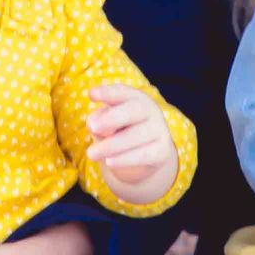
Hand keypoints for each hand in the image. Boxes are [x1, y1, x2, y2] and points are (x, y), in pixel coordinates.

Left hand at [86, 84, 177, 203]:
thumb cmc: (118, 133)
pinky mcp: (163, 151)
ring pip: (137, 135)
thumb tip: (94, 124)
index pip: (122, 92)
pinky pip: (143, 155)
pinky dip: (124, 159)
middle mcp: (150, 110)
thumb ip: (98, 120)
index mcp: (134, 98)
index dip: (107, 93)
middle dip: (113, 118)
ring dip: (112, 145)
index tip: (91, 94)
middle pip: (135, 109)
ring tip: (91, 154)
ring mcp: (159, 130)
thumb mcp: (105, 124)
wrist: (141, 159)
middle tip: (93, 127)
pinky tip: (109, 162)